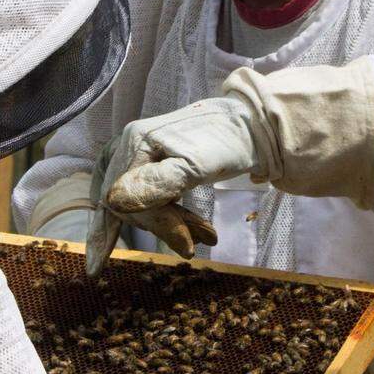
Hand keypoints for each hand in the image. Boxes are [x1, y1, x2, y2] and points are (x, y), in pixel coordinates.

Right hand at [85, 57, 373, 274]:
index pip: (122, 199)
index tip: (181, 249)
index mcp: (134, 144)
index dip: (150, 225)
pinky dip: (176, 217)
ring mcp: (143, 153)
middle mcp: (131, 145)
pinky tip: (196, 232)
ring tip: (205, 239)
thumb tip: (113, 203)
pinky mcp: (159, 162)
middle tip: (195, 246)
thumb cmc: (229, 143)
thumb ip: (156, 184)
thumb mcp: (196, 166)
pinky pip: (154, 198)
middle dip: (163, 226)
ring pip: (143, 203)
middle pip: (129, 203)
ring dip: (174, 224)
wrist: (260, 125)